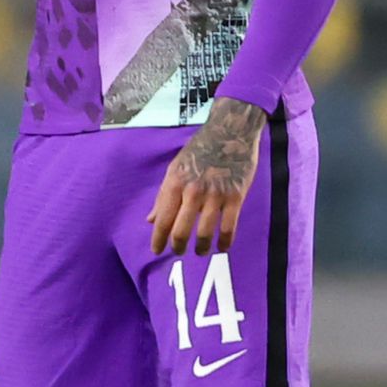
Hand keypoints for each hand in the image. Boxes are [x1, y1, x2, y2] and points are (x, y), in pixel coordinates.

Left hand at [148, 98, 264, 255]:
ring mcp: (215, 195)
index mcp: (174, 183)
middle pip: (181, 229)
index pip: (162, 218)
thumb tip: (150, 220)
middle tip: (178, 253)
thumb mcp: (175, 169)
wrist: (229, 133)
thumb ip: (163, 196)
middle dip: (177, 246)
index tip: (156, 251)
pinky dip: (225, 242)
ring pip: (205, 232)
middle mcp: (192, 191)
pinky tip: (222, 248)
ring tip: (199, 252)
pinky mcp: (236, 197)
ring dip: (201, 247)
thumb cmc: (199, 151)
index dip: (158, 238)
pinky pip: (229, 227)